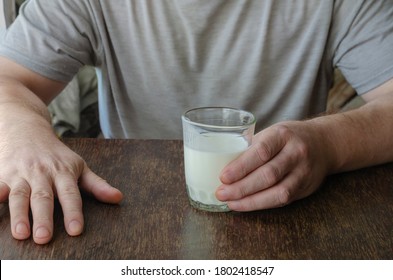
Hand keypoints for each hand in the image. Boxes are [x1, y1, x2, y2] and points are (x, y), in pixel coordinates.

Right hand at [0, 129, 122, 243]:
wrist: (26, 129)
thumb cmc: (56, 154)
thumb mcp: (79, 166)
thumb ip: (97, 185)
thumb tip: (118, 198)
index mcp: (63, 173)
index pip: (70, 195)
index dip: (73, 213)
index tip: (76, 231)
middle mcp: (42, 173)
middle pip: (43, 197)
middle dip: (44, 218)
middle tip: (44, 238)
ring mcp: (21, 174)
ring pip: (20, 195)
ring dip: (19, 215)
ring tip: (21, 234)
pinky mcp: (3, 175)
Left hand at [215, 121, 330, 210]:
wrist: (324, 143)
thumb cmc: (287, 138)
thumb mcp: (271, 133)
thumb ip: (250, 148)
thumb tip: (221, 165)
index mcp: (282, 135)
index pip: (261, 152)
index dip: (241, 167)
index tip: (223, 177)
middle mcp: (296, 152)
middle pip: (268, 175)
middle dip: (242, 188)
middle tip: (221, 193)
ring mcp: (303, 172)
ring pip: (278, 192)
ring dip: (251, 201)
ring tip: (230, 203)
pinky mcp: (305, 188)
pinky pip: (283, 200)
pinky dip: (262, 204)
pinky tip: (246, 205)